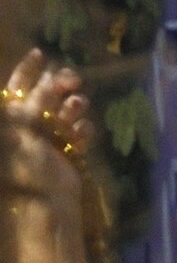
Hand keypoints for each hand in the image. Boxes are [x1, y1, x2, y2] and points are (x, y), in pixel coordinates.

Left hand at [3, 50, 92, 262]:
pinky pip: (76, 134)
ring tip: (77, 107)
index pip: (11, 90)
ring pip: (61, 112)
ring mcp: (44, 143)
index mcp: (7, 123)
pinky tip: (82, 133)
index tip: (40, 53)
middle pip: (40, 96)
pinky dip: (81, 130)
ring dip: (72, 106)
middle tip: (71, 80)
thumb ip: (31, 104)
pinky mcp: (65, 156)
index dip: (24, 70)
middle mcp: (23, 129)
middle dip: (56, 84)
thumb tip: (43, 82)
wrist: (45, 209)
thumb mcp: (21, 129)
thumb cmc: (23, 170)